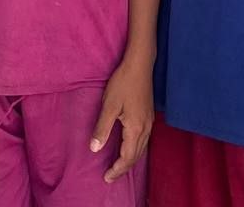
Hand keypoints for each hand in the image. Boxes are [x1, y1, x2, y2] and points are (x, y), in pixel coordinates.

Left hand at [90, 56, 152, 183]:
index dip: (117, 170)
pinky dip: (135, 150)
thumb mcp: (109, 105)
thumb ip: (102, 128)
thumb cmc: (123, 83)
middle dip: (123, 168)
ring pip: (141, 149)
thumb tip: (94, 149)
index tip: (106, 177)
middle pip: (136, 156)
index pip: (127, 157)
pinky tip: (129, 148)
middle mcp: (145, 128)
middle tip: (110, 176)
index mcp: (135, 128)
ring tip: (118, 166)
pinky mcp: (148, 116)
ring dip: (130, 160)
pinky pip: (144, 140)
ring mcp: (149, 122)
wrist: (140, 65)